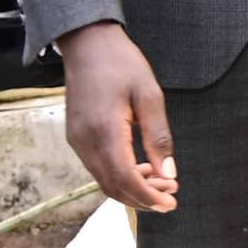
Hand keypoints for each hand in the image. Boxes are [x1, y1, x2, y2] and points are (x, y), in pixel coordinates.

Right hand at [59, 22, 178, 212]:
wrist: (87, 43)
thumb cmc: (122, 63)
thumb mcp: (150, 94)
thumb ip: (158, 136)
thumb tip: (169, 174)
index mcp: (104, 130)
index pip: (124, 178)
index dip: (147, 196)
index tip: (170, 204)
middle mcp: (85, 141)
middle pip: (112, 185)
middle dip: (142, 197)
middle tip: (171, 195)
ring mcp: (76, 140)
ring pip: (103, 180)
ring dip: (131, 188)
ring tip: (161, 182)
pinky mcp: (75, 137)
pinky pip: (97, 167)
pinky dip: (119, 175)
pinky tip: (140, 167)